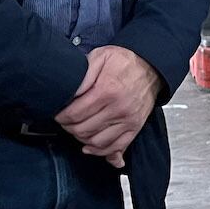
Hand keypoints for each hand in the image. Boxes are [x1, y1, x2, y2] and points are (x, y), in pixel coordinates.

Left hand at [57, 46, 163, 166]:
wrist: (151, 67)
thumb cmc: (125, 62)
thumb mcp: (100, 57)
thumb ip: (83, 74)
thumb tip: (69, 92)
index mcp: (107, 90)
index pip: (75, 114)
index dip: (61, 116)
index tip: (58, 114)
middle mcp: (118, 108)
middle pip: (83, 130)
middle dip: (69, 128)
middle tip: (65, 122)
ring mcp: (128, 120)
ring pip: (97, 142)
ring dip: (82, 139)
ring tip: (77, 130)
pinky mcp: (135, 127)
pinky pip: (116, 147)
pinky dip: (101, 151)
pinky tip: (91, 146)